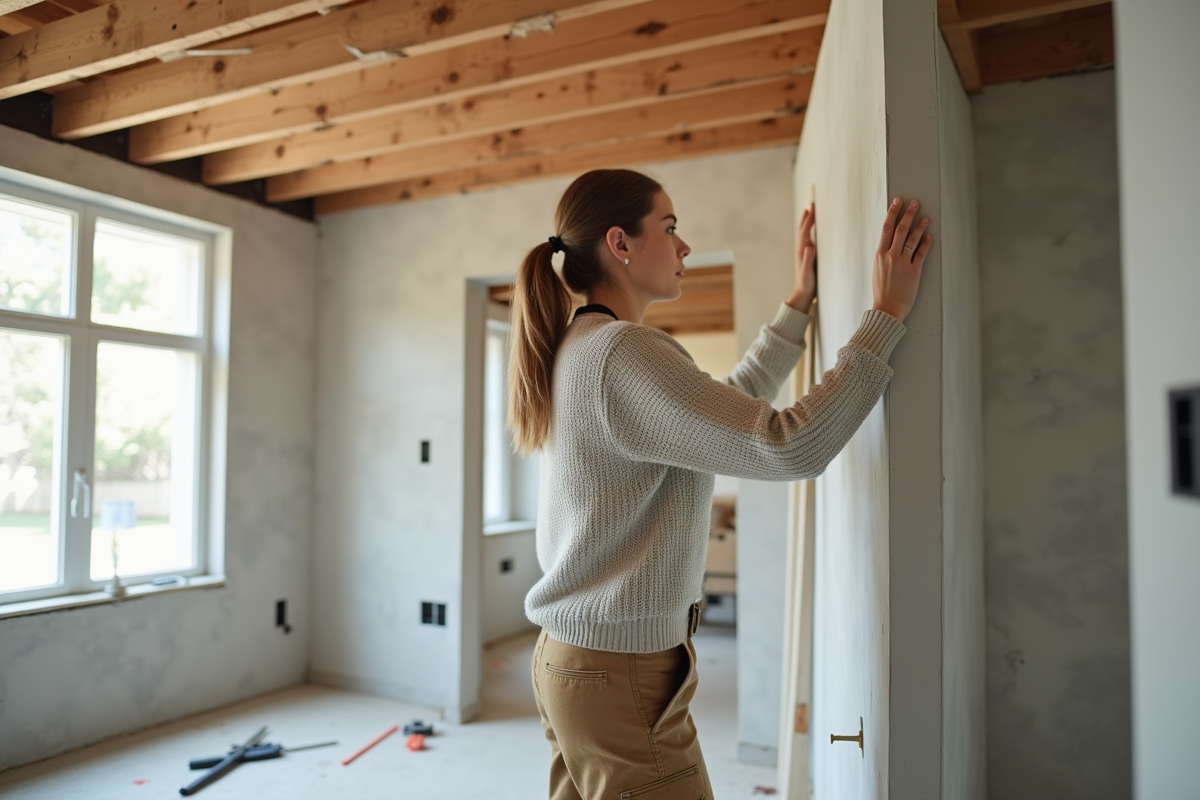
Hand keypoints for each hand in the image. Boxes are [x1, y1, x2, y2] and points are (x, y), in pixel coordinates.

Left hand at [787, 204, 816, 312]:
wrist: (803, 294)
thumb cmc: (806, 285)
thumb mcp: (808, 273)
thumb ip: (808, 260)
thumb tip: (809, 246)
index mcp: (802, 252)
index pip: (805, 232)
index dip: (808, 220)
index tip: (812, 209)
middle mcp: (802, 250)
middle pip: (803, 230)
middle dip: (806, 218)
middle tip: (810, 205)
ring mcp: (804, 253)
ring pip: (805, 234)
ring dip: (807, 223)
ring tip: (809, 213)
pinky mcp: (808, 257)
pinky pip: (809, 240)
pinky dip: (810, 232)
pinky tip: (813, 232)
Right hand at [872, 198, 930, 321]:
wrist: (887, 309)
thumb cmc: (881, 292)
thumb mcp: (877, 270)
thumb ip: (884, 256)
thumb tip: (891, 244)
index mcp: (879, 255)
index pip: (886, 228)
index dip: (892, 213)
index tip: (897, 202)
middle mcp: (891, 256)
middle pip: (900, 229)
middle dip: (908, 214)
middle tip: (915, 203)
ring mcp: (903, 263)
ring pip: (912, 239)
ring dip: (920, 226)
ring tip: (925, 218)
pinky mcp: (914, 271)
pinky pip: (921, 253)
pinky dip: (926, 243)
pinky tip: (929, 236)